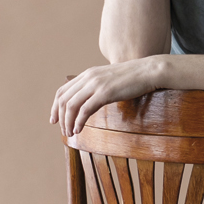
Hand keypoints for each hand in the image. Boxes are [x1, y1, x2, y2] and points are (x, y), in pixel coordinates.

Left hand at [50, 58, 167, 137]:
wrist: (148, 71)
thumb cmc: (133, 77)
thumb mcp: (110, 79)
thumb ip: (98, 86)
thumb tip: (92, 100)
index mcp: (88, 74)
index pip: (62, 90)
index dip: (55, 106)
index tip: (54, 119)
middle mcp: (88, 77)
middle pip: (63, 99)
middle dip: (60, 117)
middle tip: (63, 130)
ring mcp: (96, 84)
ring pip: (71, 106)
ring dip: (67, 122)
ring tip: (70, 132)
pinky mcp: (105, 93)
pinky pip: (85, 110)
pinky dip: (79, 122)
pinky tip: (79, 129)